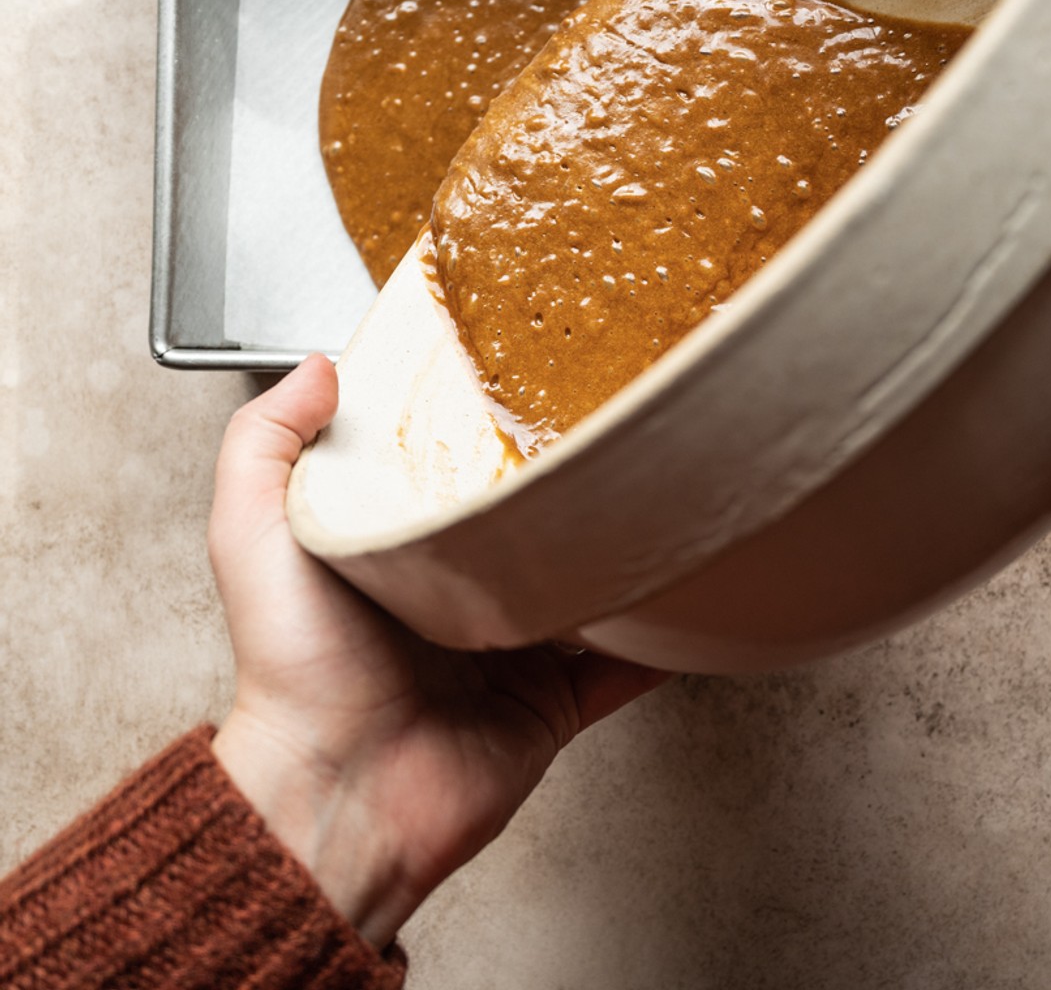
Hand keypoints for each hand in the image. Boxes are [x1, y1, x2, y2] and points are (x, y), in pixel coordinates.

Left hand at [207, 355, 666, 948]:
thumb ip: (264, 441)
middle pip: (531, 526)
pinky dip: (659, 638)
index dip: (483, 429)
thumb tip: (320, 367)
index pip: (452, 474)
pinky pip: (625, 665)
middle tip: (608, 429)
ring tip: (664, 495)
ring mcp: (514, 649)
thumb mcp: (253, 535)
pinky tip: (687, 592)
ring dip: (622, 552)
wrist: (341, 793)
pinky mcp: (555, 701)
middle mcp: (460, 595)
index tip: (524, 379)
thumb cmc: (294, 672)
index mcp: (397, 552)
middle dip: (569, 486)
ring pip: (588, 587)